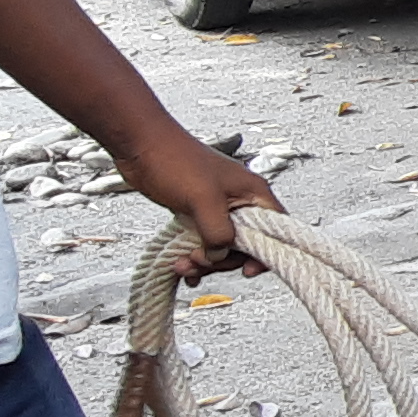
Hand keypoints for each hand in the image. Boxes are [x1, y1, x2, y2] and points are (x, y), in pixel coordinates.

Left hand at [112, 125, 279, 281]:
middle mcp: (240, 202)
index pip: (275, 231)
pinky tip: (181, 263)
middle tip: (201, 260)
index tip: (246, 270)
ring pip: (222, 246)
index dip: (266, 253)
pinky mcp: (198, 212)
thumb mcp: (203, 199)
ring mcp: (218, 208)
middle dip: (221, 259)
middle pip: (246, 245)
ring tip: (183, 264)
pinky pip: (204, 242)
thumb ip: (218, 232)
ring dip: (203, 260)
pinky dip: (194, 256)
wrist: (142, 146)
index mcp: (252, 193)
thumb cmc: (174, 160)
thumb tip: (220, 254)